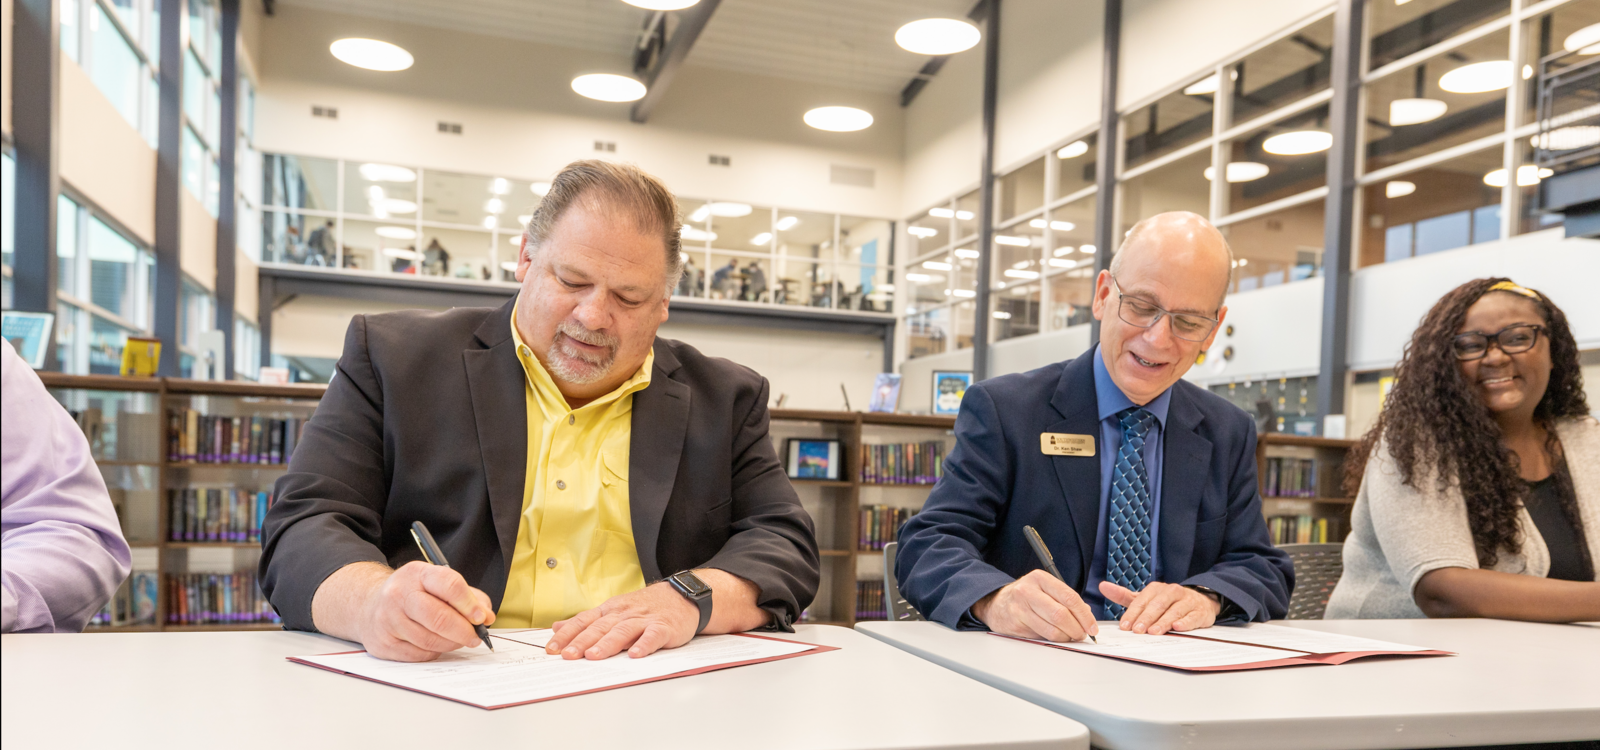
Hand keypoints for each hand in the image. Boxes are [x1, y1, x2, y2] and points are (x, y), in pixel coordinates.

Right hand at [356, 561, 494, 661]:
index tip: (482, 618)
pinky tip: (436, 645)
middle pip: (438, 617)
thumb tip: (487, 617)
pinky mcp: (383, 642)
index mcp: (417, 573)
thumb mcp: (438, 584)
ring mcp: (387, 619)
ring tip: (458, 640)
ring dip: (451, 644)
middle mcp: (398, 594)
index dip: (469, 604)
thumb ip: (468, 597)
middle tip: (475, 637)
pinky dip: (434, 652)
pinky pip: (418, 654)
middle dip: (463, 631)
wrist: (370, 605)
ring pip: (429, 640)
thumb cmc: (413, 595)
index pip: (449, 585)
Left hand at [546, 582, 698, 659]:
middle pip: (600, 627)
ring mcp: (643, 620)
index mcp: (610, 610)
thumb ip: (587, 620)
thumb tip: (557, 626)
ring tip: (594, 656)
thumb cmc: (646, 607)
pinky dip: (644, 645)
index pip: (584, 621)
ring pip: (623, 631)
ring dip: (607, 644)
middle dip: (582, 641)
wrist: (682, 596)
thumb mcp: (613, 609)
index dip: (567, 634)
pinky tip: (635, 654)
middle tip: (568, 655)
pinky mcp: (663, 627)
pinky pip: (653, 636)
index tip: (552, 649)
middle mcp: (623, 613)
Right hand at [971, 570, 1097, 641]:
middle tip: (1082, 635)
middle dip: (1076, 629)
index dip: (1084, 615)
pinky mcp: (1015, 624)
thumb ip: (1066, 599)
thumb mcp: (1044, 589)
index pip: (1069, 597)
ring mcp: (1020, 608)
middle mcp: (1028, 591)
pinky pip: (1041, 637)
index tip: (1092, 627)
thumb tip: (1087, 616)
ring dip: (1066, 637)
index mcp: (1040, 578)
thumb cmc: (1026, 597)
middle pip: (1061, 614)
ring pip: (1052, 629)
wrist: (995, 603)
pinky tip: (1055, 637)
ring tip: (1070, 637)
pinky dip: (1052, 640)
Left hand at [1099, 581, 1219, 634]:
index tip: (1124, 626)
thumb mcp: (1146, 598)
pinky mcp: (1199, 611)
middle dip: (1146, 619)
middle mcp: (1172, 592)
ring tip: (1153, 632)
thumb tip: (1102, 586)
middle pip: (1157, 606)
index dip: (1132, 614)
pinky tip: (1177, 627)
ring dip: (1163, 622)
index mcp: (1156, 589)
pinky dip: (1185, 622)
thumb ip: (1124, 595)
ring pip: (1173, 611)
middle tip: (1137, 631)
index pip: (1141, 602)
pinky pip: (1192, 617)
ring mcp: (1187, 601)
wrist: (1199, 601)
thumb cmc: (1167, 602)